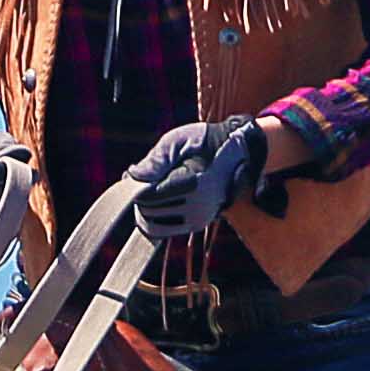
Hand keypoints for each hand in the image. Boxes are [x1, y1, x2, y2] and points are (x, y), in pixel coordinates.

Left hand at [130, 118, 270, 244]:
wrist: (237, 153)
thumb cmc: (205, 142)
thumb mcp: (177, 141)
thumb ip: (154, 160)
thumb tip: (131, 176)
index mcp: (191, 183)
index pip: (148, 197)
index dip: (134, 187)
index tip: (132, 174)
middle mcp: (197, 206)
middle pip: (148, 213)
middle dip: (138, 199)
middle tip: (140, 180)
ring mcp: (198, 218)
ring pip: (154, 227)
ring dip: (145, 211)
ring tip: (149, 191)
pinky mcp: (198, 224)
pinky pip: (166, 229)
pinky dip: (156, 218)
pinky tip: (159, 200)